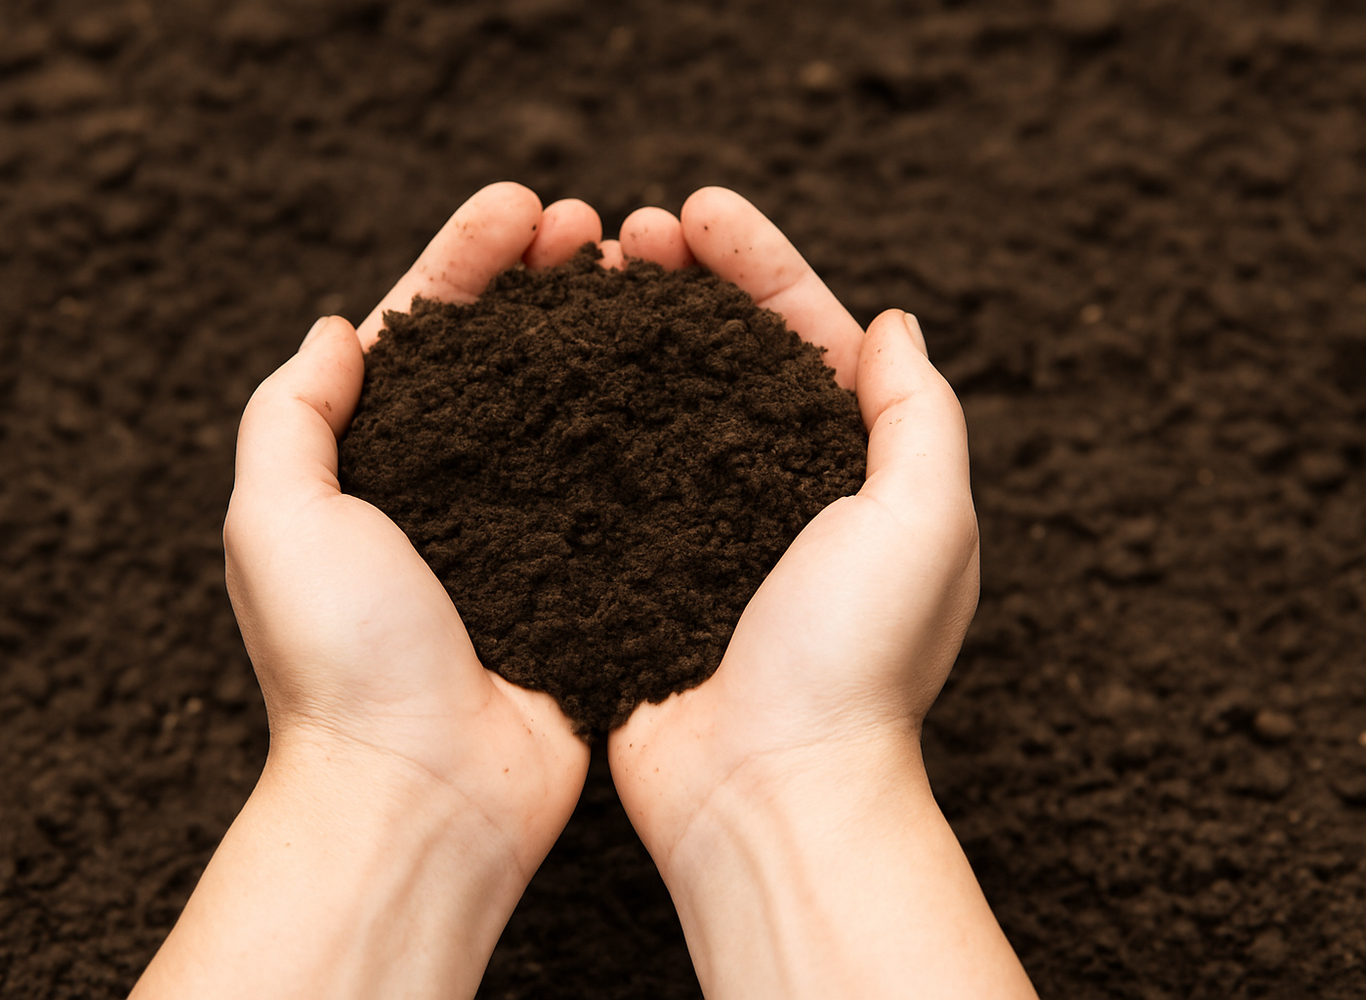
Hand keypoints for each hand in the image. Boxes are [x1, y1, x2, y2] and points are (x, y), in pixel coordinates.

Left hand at [132, 183, 597, 999]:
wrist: (426, 791)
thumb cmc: (341, 660)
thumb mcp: (274, 521)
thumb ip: (290, 415)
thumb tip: (342, 329)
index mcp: (366, 464)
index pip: (419, 327)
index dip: (467, 257)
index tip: (523, 205)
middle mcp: (443, 486)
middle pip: (500, 352)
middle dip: (541, 279)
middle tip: (597, 227)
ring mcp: (520, 525)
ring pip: (564, 401)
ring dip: (596, 331)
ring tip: (642, 274)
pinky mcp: (581, 569)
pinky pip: (613, 475)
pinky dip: (639, 417)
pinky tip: (677, 371)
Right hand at [605, 189, 1036, 998]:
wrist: (764, 791)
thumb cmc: (853, 661)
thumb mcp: (924, 522)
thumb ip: (918, 416)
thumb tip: (893, 326)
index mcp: (858, 472)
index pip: (807, 334)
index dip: (758, 262)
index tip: (697, 210)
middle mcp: (781, 492)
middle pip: (727, 355)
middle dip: (682, 282)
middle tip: (623, 231)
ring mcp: (704, 528)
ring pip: (661, 403)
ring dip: (626, 333)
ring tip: (578, 278)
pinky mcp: (641, 568)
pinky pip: (610, 470)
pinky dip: (584, 415)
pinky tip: (544, 373)